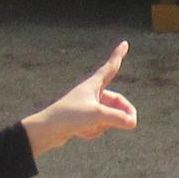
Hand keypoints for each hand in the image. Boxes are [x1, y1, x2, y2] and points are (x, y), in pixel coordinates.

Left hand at [23, 42, 137, 155]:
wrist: (46, 131)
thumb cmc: (69, 117)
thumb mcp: (97, 116)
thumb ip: (118, 118)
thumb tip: (133, 123)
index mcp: (93, 84)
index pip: (110, 67)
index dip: (118, 55)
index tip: (125, 43)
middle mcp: (91, 94)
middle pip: (117, 101)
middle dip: (122, 113)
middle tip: (132, 123)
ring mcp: (87, 107)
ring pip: (108, 117)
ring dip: (104, 126)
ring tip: (88, 128)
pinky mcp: (82, 120)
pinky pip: (98, 127)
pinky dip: (94, 132)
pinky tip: (81, 134)